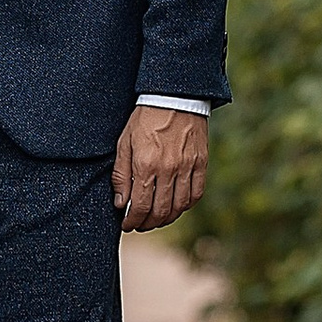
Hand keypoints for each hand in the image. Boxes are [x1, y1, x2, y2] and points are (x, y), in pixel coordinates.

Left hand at [112, 104, 208, 232]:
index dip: (132, 221)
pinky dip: (186, 206)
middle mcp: (168, 169)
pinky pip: (196, 194)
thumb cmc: (144, 118)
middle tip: (139, 225)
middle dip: (147, 223)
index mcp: (146, 164)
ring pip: (179, 206)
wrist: (174, 95)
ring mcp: (187, 166)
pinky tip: (176, 206)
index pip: (139, 206)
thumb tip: (120, 203)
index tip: (126, 225)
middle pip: (160, 211)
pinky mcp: (201, 162)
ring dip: (166, 219)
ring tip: (156, 219)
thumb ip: (121, 175)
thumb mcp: (124, 142)